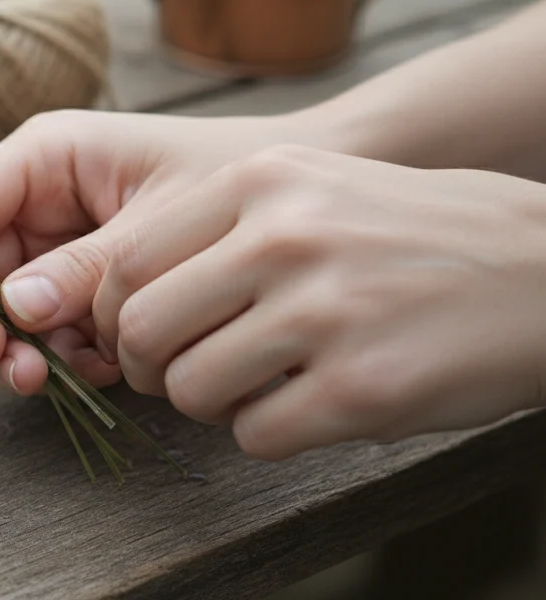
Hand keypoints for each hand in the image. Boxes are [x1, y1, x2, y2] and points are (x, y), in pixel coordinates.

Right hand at [0, 108, 319, 393]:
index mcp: (48, 157)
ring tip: (44, 380)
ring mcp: (61, 246)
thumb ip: (88, 266)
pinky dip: (63, 357)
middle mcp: (42, 200)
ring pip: (4, 306)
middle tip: (1, 364)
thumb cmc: (233, 182)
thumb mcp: (160, 223)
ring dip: (18, 348)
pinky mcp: (85, 287)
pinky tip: (96, 368)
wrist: (305, 198)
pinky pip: (50, 329)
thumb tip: (15, 308)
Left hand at [95, 145, 545, 458]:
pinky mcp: (361, 387)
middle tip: (180, 373)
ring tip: (252, 388)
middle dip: (147, 366)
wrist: (544, 270)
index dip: (114, 313)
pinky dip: (265, 434)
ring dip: (206, 404)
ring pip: (189, 388)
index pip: (126, 261)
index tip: (142, 332)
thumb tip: (116, 294)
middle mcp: (284, 237)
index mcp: (261, 181)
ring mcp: (324, 312)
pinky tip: (306, 407)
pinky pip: (254, 435)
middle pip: (141, 327)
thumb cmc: (411, 234)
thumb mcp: (312, 188)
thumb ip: (218, 226)